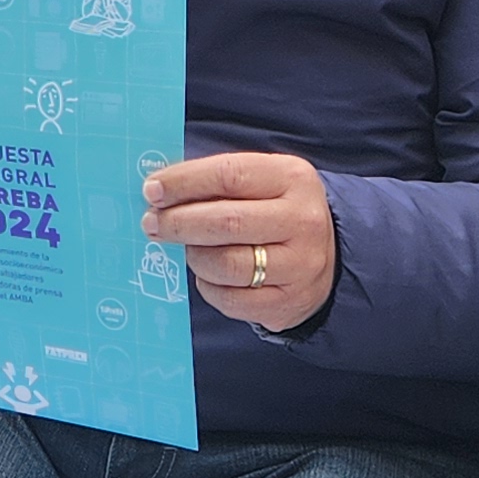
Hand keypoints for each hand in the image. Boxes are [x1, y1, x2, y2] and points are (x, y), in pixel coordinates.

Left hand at [142, 150, 335, 330]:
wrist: (326, 257)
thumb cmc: (277, 210)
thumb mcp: (262, 181)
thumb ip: (218, 181)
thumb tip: (160, 190)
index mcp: (292, 178)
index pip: (229, 175)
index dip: (184, 182)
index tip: (152, 189)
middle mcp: (302, 221)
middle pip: (227, 222)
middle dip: (178, 222)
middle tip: (152, 223)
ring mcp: (299, 266)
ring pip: (227, 264)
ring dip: (194, 256)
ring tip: (185, 248)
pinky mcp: (288, 302)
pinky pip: (231, 300)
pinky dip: (208, 286)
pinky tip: (206, 274)